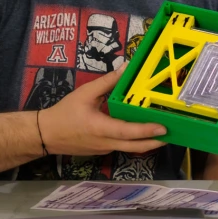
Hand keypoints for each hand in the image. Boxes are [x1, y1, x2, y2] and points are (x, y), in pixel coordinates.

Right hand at [38, 65, 166, 156]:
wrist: (45, 134)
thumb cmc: (64, 113)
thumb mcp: (85, 93)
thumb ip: (107, 82)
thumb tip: (126, 67)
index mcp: (101, 128)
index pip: (128, 132)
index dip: (146, 131)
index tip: (163, 128)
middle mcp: (105, 142)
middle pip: (134, 147)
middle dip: (154, 143)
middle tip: (172, 136)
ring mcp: (104, 149)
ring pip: (128, 149)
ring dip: (145, 143)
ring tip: (161, 134)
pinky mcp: (101, 150)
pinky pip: (120, 147)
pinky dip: (133, 141)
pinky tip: (140, 132)